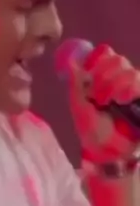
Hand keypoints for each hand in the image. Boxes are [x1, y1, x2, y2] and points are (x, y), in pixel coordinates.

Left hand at [69, 44, 139, 161]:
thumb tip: (72, 61)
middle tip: (96, 95)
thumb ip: (76, 83)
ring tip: (107, 102)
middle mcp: (121, 80)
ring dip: (114, 85)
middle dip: (103, 75)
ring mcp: (134, 89)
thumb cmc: (92, 131)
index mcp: (103, 78)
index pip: (106, 54)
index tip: (90, 74)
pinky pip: (138, 81)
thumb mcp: (79, 106)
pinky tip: (122, 100)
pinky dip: (129, 88)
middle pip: (118, 59)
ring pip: (129, 70)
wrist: (107, 151)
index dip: (98, 60)